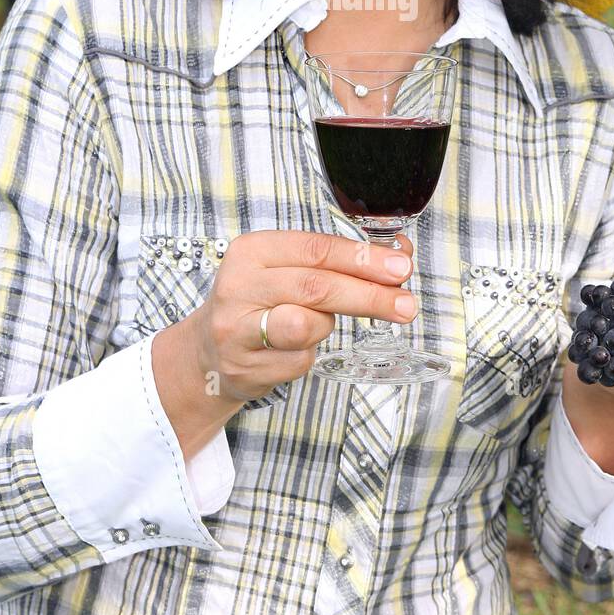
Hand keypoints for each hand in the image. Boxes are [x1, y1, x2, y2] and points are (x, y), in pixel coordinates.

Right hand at [189, 228, 416, 405]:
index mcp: (252, 250)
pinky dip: (309, 354)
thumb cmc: (259, 303)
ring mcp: (238, 328)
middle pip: (316, 286)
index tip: (400, 267)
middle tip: (405, 304)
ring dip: (327, 326)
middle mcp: (239, 285)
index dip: (363, 258)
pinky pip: (300, 360)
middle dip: (369, 295)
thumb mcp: (287, 270)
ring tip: (320, 324)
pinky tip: (292, 349)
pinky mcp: (245, 366)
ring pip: (307, 325)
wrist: (208, 352)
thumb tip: (398, 255)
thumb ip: (335, 262)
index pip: (316, 248)